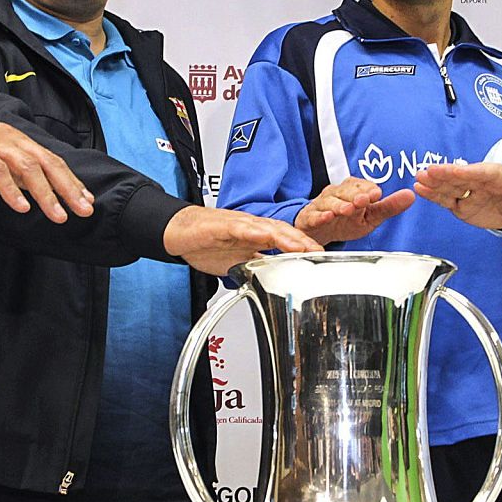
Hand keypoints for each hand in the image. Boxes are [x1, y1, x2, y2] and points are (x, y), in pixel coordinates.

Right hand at [0, 111, 93, 223]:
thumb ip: (15, 174)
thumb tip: (39, 190)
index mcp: (17, 141)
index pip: (52, 161)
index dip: (72, 181)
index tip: (88, 201)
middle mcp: (10, 138)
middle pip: (47, 163)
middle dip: (68, 188)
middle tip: (84, 210)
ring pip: (27, 167)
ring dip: (45, 193)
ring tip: (58, 216)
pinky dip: (10, 190)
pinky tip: (20, 208)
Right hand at [163, 205, 322, 275]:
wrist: (180, 231)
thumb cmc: (206, 242)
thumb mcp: (238, 261)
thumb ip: (258, 265)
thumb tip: (277, 276)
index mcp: (258, 235)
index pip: (287, 240)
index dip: (305, 247)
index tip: (321, 258)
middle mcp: (252, 227)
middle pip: (284, 232)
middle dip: (303, 242)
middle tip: (320, 252)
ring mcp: (239, 225)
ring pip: (267, 228)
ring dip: (286, 237)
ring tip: (301, 245)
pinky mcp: (223, 225)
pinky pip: (241, 228)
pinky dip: (255, 231)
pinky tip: (265, 236)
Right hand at [293, 177, 414, 243]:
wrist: (320, 231)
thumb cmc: (345, 220)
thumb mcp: (370, 215)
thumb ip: (389, 206)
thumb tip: (411, 196)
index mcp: (351, 190)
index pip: (360, 185)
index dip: (367, 189)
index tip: (376, 195)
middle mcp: (335, 194)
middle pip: (343, 191)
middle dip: (352, 195)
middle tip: (362, 201)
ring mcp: (321, 206)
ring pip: (328, 202)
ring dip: (337, 205)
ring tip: (344, 210)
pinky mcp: (309, 218)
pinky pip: (313, 216)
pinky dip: (319, 218)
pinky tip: (326, 219)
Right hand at [414, 162, 501, 245]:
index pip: (484, 173)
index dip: (468, 172)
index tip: (454, 171)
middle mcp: (482, 183)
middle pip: (462, 178)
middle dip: (445, 175)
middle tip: (428, 172)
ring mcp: (471, 193)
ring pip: (451, 186)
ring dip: (435, 183)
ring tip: (419, 179)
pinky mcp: (463, 204)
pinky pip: (447, 198)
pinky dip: (434, 195)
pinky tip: (421, 190)